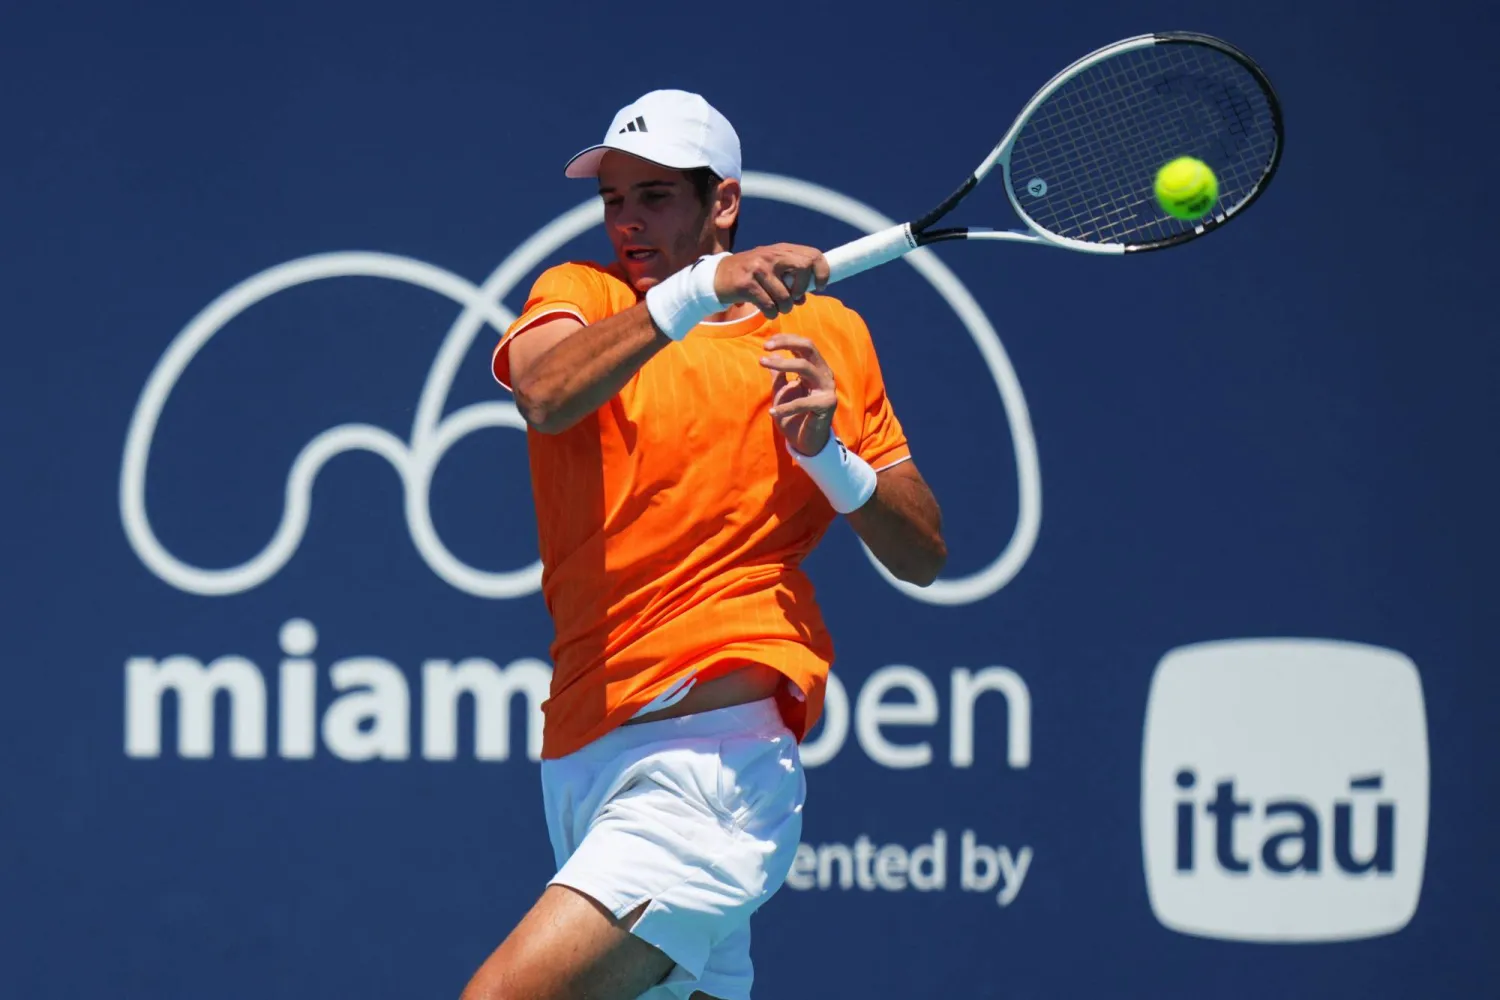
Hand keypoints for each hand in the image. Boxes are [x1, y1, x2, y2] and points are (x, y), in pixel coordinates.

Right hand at [715, 244, 829, 318]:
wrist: (718, 277)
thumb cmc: (750, 276)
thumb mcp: (772, 270)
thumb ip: (790, 279)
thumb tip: (804, 297)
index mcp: (781, 250)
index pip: (813, 254)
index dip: (822, 271)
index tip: (820, 286)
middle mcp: (771, 255)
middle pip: (804, 268)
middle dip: (802, 290)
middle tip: (794, 299)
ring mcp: (758, 268)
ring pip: (785, 296)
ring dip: (784, 309)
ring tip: (776, 308)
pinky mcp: (747, 284)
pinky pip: (769, 306)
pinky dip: (771, 314)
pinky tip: (766, 311)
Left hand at [760, 334, 836, 455]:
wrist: (805, 441)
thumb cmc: (794, 416)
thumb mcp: (782, 391)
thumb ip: (779, 375)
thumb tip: (772, 354)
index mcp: (816, 368)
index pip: (803, 345)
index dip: (785, 340)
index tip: (766, 344)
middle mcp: (824, 374)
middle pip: (808, 348)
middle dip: (786, 343)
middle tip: (765, 347)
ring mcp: (827, 388)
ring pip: (806, 367)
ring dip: (783, 364)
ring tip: (762, 363)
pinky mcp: (826, 405)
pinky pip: (803, 402)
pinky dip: (786, 407)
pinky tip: (772, 412)